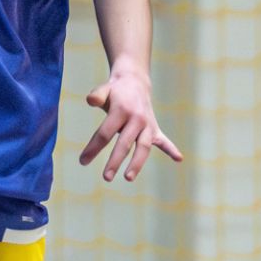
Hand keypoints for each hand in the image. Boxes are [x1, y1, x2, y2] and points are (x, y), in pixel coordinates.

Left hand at [79, 67, 182, 181]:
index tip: (82, 161)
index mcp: (121, 110)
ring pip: (143, 147)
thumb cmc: (115, 91)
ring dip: (137, 163)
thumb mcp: (104, 89)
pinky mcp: (154, 129)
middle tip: (106, 177)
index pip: (105, 133)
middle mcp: (136, 119)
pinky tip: (178, 158)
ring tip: (128, 177)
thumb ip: (97, 95)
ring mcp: (147, 125)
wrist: (134, 82)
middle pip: (125, 143)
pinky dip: (171, 149)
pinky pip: (163, 141)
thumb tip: (91, 101)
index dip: (93, 148)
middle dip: (115, 161)